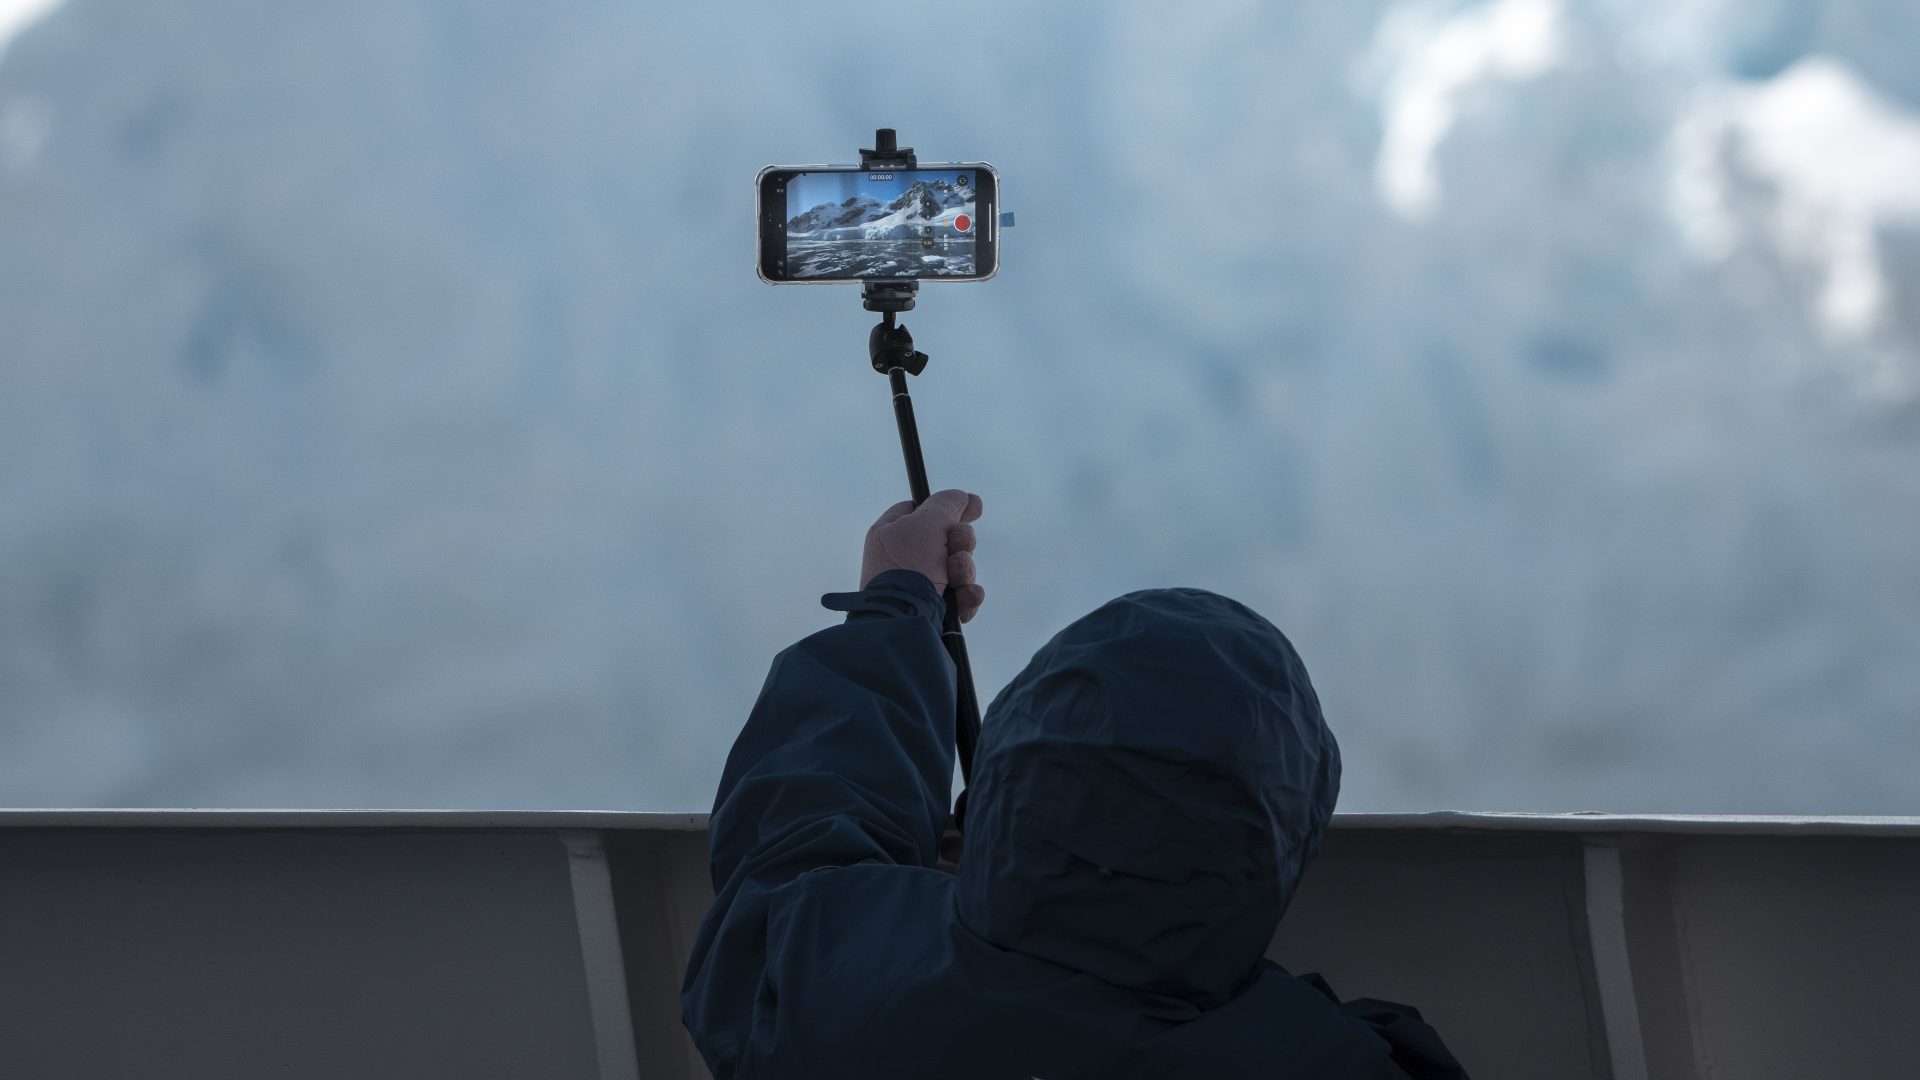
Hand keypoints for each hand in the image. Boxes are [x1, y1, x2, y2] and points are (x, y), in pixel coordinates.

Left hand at [860, 489, 984, 621]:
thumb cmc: (909, 566)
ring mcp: (919, 587)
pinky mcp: (935, 612)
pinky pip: (963, 596)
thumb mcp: (926, 521)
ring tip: (956, 578)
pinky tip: (964, 595)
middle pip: (946, 538)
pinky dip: (968, 595)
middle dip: (961, 542)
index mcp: (890, 534)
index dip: (944, 508)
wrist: (905, 619)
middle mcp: (903, 560)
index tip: (968, 507)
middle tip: (955, 546)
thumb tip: (964, 497)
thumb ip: (947, 503)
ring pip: (959, 568)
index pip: (918, 511)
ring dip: (964, 569)